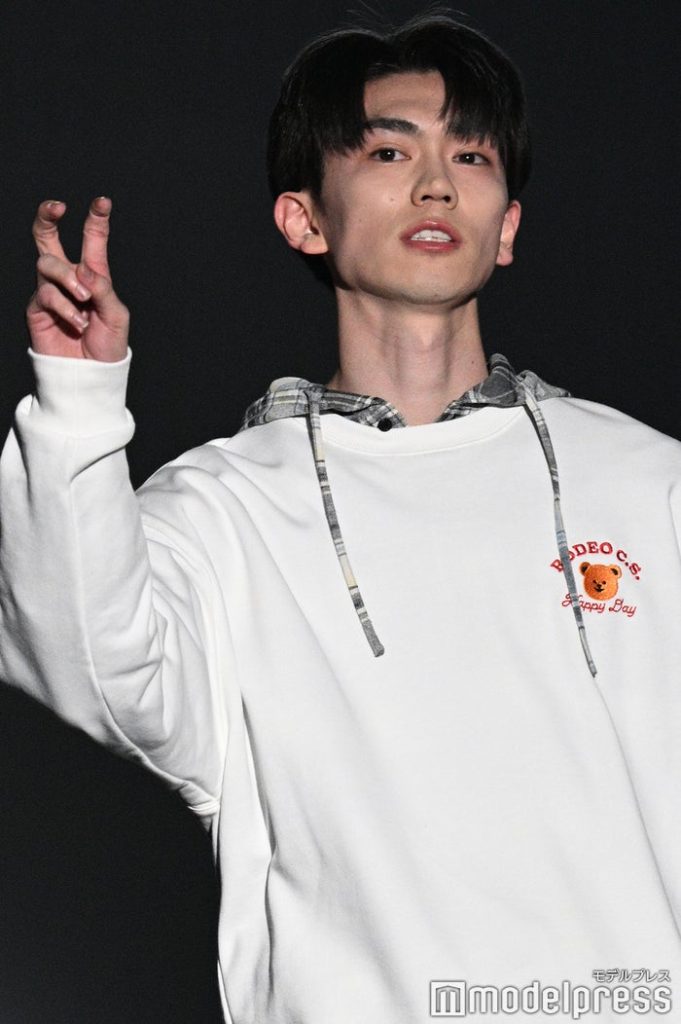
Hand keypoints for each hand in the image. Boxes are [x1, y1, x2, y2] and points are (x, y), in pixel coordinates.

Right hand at [26, 196, 128, 360]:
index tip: (103, 201)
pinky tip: (78, 323)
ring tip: (85, 302)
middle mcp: (68, 278)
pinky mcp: (37, 309)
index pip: (92, 241)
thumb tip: (84, 270)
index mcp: (93, 275)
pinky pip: (46, 294)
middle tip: (57, 206)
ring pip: (47, 263)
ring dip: (68, 279)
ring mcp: (50, 292)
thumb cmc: (107, 346)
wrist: (90, 375)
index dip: (96, 219)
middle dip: (47, 217)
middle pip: (48, 238)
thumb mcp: (116, 316)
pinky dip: (66, 308)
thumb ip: (104, 290)